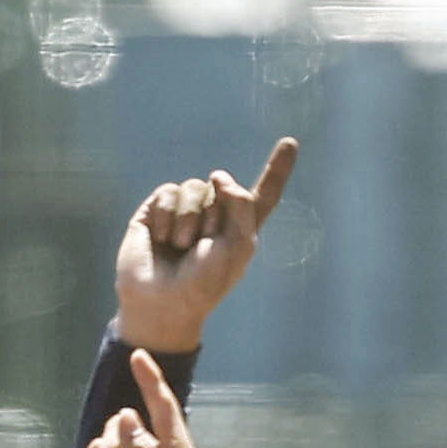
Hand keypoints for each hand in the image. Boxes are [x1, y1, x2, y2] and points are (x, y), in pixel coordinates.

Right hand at [114, 142, 298, 354]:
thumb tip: (218, 175)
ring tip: (180, 247)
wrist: (161, 304)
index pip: (262, 195)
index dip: (277, 170)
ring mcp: (184, 213)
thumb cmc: (202, 285)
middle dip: (213, 216)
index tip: (290, 143)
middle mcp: (214, 217)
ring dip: (189, 218)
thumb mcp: (237, 246)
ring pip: (196, 187)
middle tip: (200, 250)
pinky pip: (168, 192)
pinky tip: (161, 238)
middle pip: (223, 188)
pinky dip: (167, 215)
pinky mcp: (156, 212)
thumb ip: (242, 203)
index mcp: (239, 230)